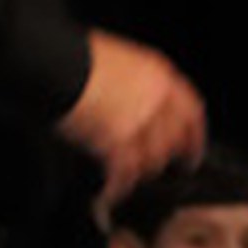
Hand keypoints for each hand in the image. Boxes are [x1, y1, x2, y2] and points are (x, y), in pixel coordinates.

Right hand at [59, 29, 208, 203]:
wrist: (53, 59)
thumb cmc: (74, 55)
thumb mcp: (115, 59)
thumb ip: (130, 81)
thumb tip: (126, 98)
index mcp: (157, 73)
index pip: (191, 110)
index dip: (194, 135)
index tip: (192, 148)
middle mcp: (155, 98)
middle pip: (173, 140)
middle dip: (168, 159)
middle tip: (165, 171)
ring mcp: (137, 120)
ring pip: (151, 159)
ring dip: (139, 173)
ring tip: (127, 180)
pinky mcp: (116, 139)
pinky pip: (124, 173)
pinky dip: (117, 187)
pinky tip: (110, 193)